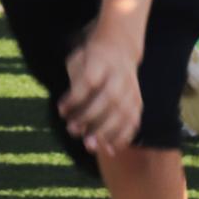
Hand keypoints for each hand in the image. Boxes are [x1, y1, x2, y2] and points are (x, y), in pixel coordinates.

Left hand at [59, 23, 142, 155]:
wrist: (119, 49)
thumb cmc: (90, 60)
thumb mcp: (77, 61)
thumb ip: (73, 84)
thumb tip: (68, 115)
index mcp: (102, 59)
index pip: (90, 79)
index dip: (75, 97)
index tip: (61, 110)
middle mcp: (120, 74)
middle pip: (109, 97)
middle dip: (90, 117)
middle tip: (72, 130)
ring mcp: (132, 89)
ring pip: (124, 112)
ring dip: (105, 132)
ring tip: (89, 145)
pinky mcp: (138, 102)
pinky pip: (134, 122)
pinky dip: (123, 137)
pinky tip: (109, 149)